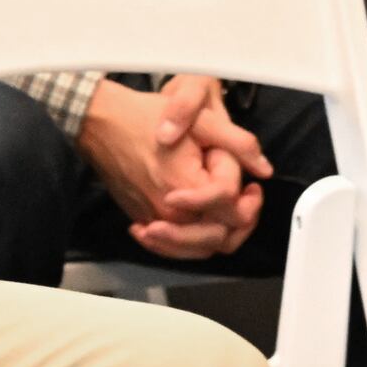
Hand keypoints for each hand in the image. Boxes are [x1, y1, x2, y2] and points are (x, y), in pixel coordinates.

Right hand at [80, 74, 268, 258]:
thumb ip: (238, 145)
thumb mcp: (202, 121)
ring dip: (220, 234)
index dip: (247, 196)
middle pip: (220, 238)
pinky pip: (175, 247)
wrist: (102, 124)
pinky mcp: (144, 220)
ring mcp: (154, 220)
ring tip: (228, 210)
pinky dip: (192, 241)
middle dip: (241, 220)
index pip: (231, 209)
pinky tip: (199, 223)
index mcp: (186, 187)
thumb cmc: (145, 118)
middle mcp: (168, 213)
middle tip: (247, 199)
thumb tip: (264, 169)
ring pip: (199, 249)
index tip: (250, 184)